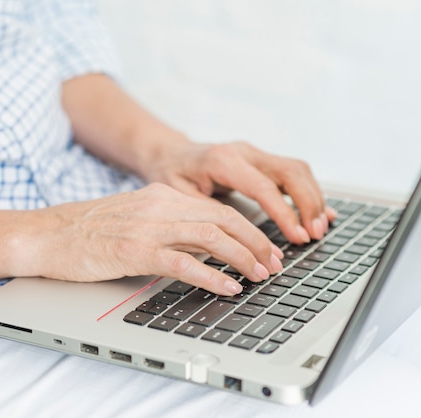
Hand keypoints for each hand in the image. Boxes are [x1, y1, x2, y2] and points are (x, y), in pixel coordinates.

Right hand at [26, 183, 283, 295]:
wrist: (47, 234)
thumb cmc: (87, 231)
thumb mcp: (135, 217)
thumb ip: (169, 226)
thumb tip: (205, 247)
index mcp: (161, 196)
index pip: (217, 208)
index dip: (249, 229)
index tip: (266, 248)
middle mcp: (159, 206)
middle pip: (223, 219)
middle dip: (256, 243)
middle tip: (274, 264)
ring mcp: (147, 227)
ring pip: (211, 237)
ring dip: (243, 258)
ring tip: (260, 276)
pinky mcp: (134, 251)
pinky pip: (183, 263)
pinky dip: (212, 276)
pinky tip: (227, 287)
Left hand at [144, 140, 336, 243]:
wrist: (169, 154)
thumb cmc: (170, 174)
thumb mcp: (178, 196)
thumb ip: (208, 213)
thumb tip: (236, 238)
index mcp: (222, 161)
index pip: (264, 186)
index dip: (285, 213)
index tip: (298, 237)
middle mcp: (243, 152)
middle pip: (290, 172)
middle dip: (308, 204)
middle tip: (315, 234)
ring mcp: (254, 154)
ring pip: (297, 169)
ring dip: (312, 198)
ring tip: (319, 228)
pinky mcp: (260, 160)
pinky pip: (292, 172)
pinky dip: (308, 191)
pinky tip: (319, 211)